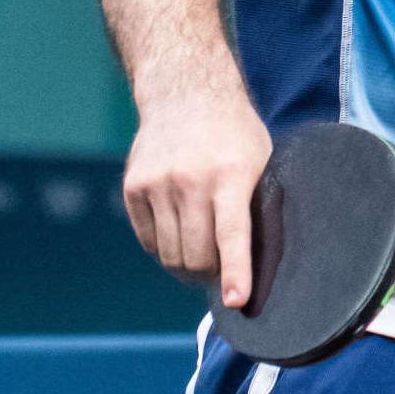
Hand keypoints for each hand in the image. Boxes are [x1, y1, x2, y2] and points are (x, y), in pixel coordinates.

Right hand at [121, 86, 271, 307]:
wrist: (186, 92)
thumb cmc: (233, 133)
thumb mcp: (260, 159)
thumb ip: (255, 205)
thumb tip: (259, 263)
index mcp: (231, 174)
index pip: (231, 234)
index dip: (235, 273)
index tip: (235, 301)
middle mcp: (190, 180)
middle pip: (195, 256)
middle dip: (210, 274)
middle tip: (220, 268)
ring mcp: (157, 183)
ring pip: (170, 256)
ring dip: (186, 266)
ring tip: (201, 252)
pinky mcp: (134, 187)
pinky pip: (149, 241)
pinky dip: (165, 247)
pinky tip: (179, 229)